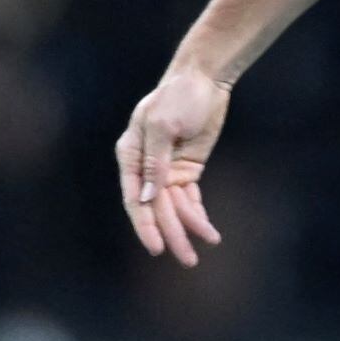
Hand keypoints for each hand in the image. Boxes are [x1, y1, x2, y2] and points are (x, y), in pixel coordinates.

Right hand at [117, 67, 229, 267]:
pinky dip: (198, 214)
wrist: (203, 80)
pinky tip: (208, 232)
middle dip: (172, 234)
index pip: (134, 198)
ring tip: (205, 248)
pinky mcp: (187, 169)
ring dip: (188, 228)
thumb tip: (146, 197)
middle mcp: (145, 167)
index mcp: (130, 155)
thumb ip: (155, 162)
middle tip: (188, 260)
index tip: (157, 247)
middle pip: (157, 208)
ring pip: (175, 207)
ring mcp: (166, 169)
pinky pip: (190, 199)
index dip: (145, 225)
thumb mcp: (162, 125)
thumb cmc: (177, 96)